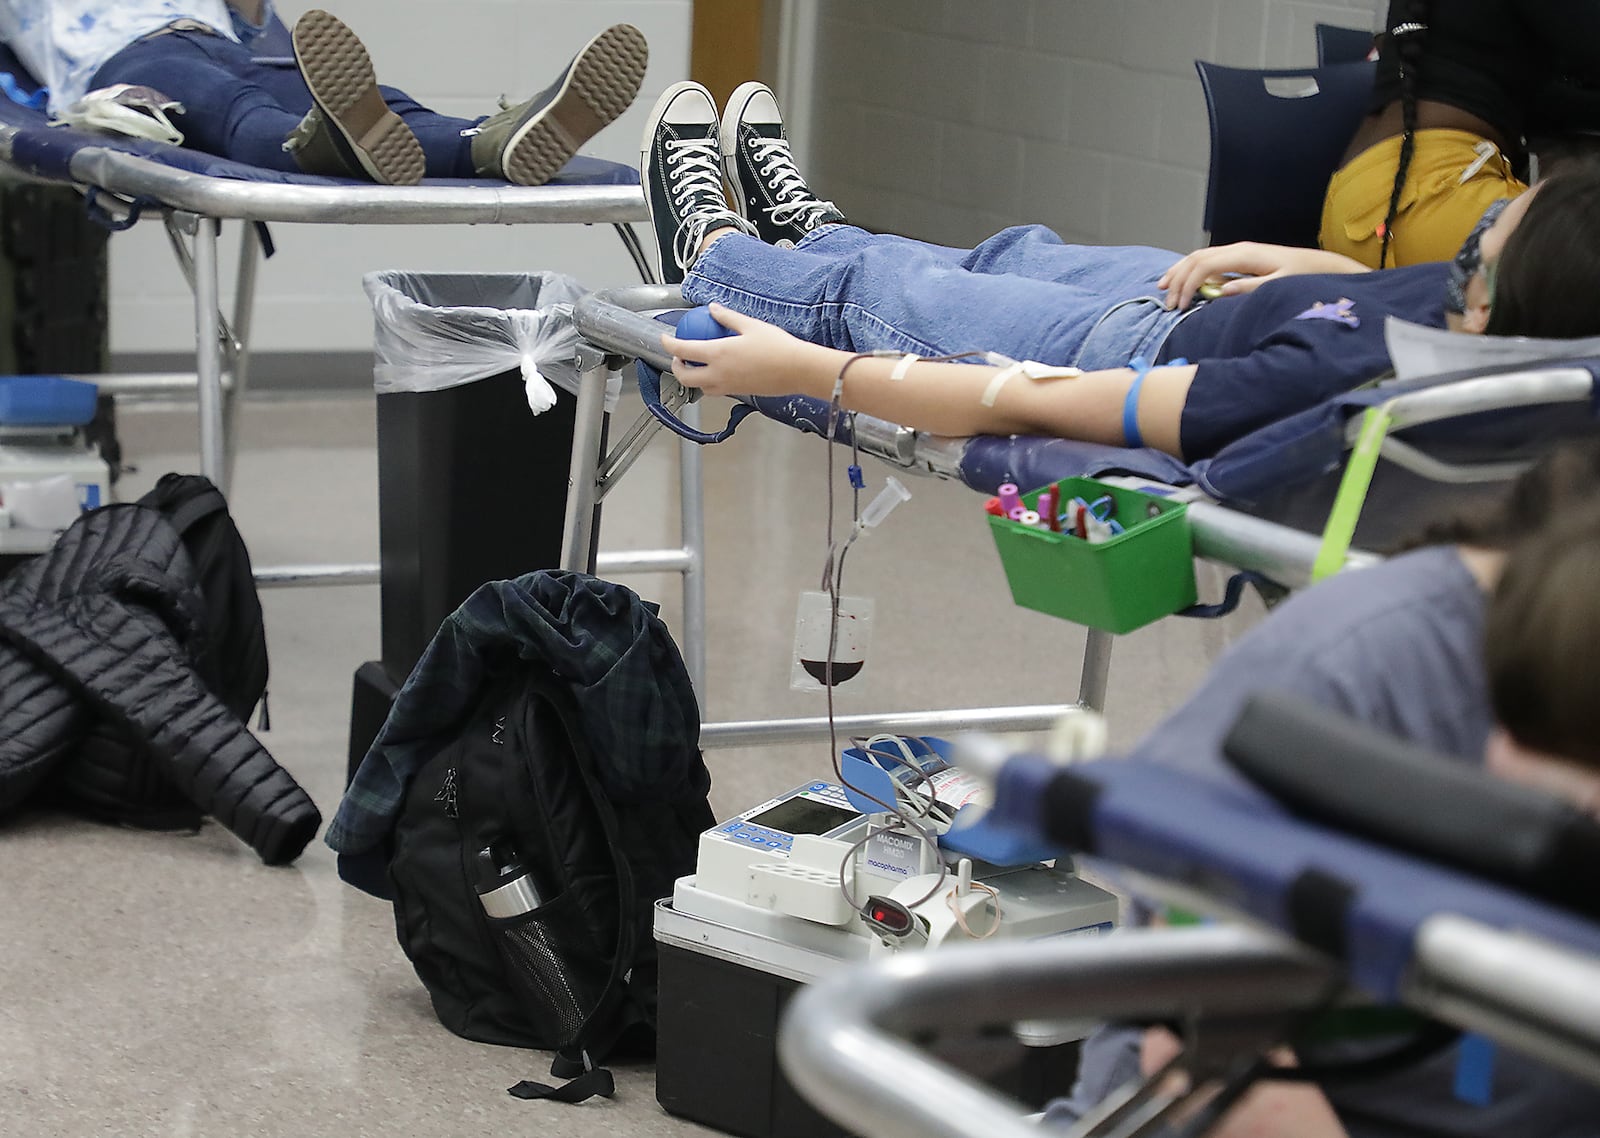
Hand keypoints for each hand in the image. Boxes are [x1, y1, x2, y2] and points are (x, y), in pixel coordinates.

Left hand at [661, 303, 827, 397]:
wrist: (797, 370)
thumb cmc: (777, 347)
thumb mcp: (750, 325)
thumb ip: (727, 317)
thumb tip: (712, 309)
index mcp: (718, 354)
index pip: (682, 350)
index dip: (668, 343)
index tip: (664, 337)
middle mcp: (718, 374)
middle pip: (684, 377)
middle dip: (675, 367)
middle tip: (678, 356)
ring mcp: (727, 386)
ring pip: (699, 387)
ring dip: (692, 378)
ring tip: (696, 365)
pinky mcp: (738, 392)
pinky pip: (715, 390)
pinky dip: (709, 383)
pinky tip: (718, 371)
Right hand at [1159, 242, 1366, 309]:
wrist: (1317, 266)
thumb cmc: (1301, 277)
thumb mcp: (1278, 285)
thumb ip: (1249, 288)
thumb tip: (1220, 291)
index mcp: (1244, 255)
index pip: (1205, 266)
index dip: (1188, 285)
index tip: (1181, 306)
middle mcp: (1237, 249)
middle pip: (1196, 259)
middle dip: (1177, 280)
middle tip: (1168, 304)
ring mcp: (1237, 251)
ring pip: (1198, 256)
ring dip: (1178, 272)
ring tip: (1162, 288)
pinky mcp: (1238, 257)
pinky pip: (1206, 260)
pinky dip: (1189, 270)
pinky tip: (1181, 280)